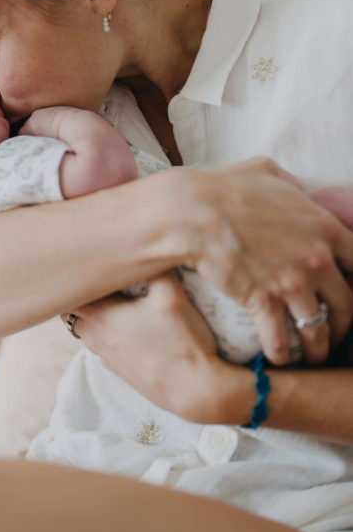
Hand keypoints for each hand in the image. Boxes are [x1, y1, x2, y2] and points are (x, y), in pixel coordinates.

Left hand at [62, 273, 251, 423]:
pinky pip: (106, 343)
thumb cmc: (182, 341)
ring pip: (88, 326)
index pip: (66, 290)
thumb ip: (156, 265)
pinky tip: (135, 324)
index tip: (86, 260)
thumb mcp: (171, 294)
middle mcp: (93, 337)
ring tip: (119, 296)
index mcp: (97, 316)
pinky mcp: (121, 370)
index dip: (74, 273)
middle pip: (74, 308)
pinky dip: (112, 331)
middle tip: (101, 273)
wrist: (197, 392)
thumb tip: (152, 240)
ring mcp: (106, 356)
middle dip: (85, 291)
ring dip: (98, 311)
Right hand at [150, 158, 352, 365]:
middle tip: (334, 331)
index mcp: (323, 227)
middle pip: (346, 303)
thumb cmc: (225, 189)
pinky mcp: (265, 302)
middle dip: (343, 323)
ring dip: (317, 347)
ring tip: (312, 356)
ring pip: (318, 328)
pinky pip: (281, 339)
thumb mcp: (265, 172)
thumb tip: (294, 188)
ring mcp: (293, 283)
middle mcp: (317, 258)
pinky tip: (277, 358)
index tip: (348, 291)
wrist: (194, 212)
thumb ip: (289, 183)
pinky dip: (281, 353)